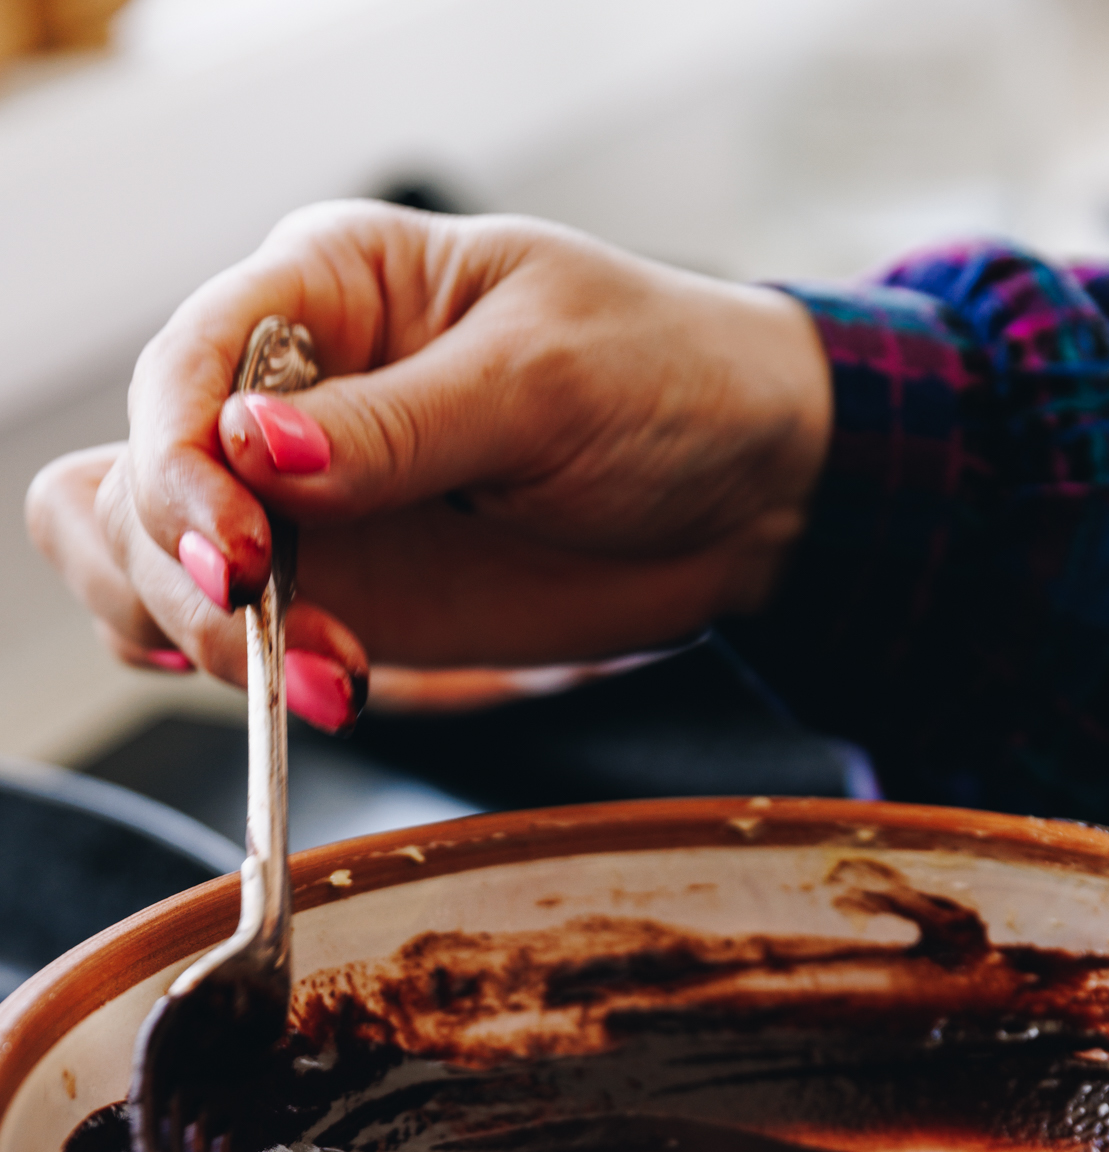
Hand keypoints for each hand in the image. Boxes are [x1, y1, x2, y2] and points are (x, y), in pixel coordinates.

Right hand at [25, 204, 832, 728]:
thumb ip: (397, 426)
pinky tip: (317, 689)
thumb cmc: (665, 384)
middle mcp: (290, 396)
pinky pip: (236, 638)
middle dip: (184, 574)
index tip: (241, 560)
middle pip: (141, 484)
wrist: (752, 493)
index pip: (184, 370)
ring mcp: (310, 506)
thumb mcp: (543, 383)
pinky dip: (246, 676)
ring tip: (335, 681)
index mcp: (327, 288)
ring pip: (158, 571)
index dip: (180, 471)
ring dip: (210, 642)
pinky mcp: (347, 594)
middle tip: (292, 641)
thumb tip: (253, 453)